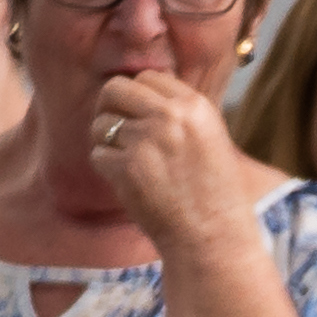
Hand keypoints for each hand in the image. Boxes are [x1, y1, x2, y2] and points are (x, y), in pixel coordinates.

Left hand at [81, 66, 276, 257]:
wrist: (215, 238)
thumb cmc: (217, 196)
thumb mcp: (212, 140)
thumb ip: (181, 114)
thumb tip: (142, 95)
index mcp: (195, 106)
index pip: (148, 77)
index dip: (138, 96)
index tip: (140, 116)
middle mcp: (170, 117)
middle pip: (115, 89)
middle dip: (110, 107)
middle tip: (116, 129)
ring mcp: (146, 141)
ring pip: (101, 124)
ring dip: (106, 142)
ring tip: (126, 161)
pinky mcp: (127, 168)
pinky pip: (98, 155)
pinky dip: (106, 169)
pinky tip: (126, 182)